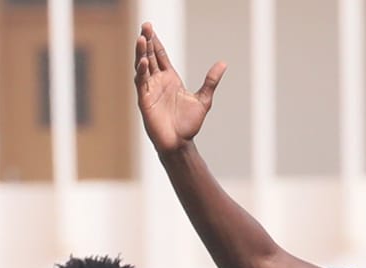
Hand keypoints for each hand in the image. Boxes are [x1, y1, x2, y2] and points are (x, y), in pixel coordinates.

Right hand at [135, 22, 224, 153]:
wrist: (180, 143)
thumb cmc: (189, 125)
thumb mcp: (204, 99)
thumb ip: (211, 81)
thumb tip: (223, 63)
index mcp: (170, 79)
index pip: (161, 56)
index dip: (156, 42)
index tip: (151, 29)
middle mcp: (158, 83)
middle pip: (150, 57)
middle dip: (147, 41)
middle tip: (145, 26)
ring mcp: (150, 91)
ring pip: (143, 67)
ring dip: (141, 53)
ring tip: (141, 39)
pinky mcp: (144, 102)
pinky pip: (141, 84)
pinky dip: (142, 72)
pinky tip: (143, 61)